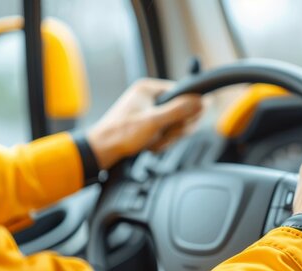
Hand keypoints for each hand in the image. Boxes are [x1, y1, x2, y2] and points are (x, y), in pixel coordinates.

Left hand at [87, 78, 202, 168]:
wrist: (102, 150)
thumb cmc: (121, 133)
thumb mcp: (153, 121)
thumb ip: (179, 110)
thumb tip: (199, 101)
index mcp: (149, 89)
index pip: (182, 93)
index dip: (188, 110)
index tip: (188, 123)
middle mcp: (150, 97)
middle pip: (181, 110)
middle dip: (176, 128)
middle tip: (166, 136)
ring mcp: (149, 111)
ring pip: (174, 124)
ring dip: (168, 137)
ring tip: (154, 142)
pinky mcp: (148, 124)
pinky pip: (165, 132)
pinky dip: (161, 141)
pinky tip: (150, 145)